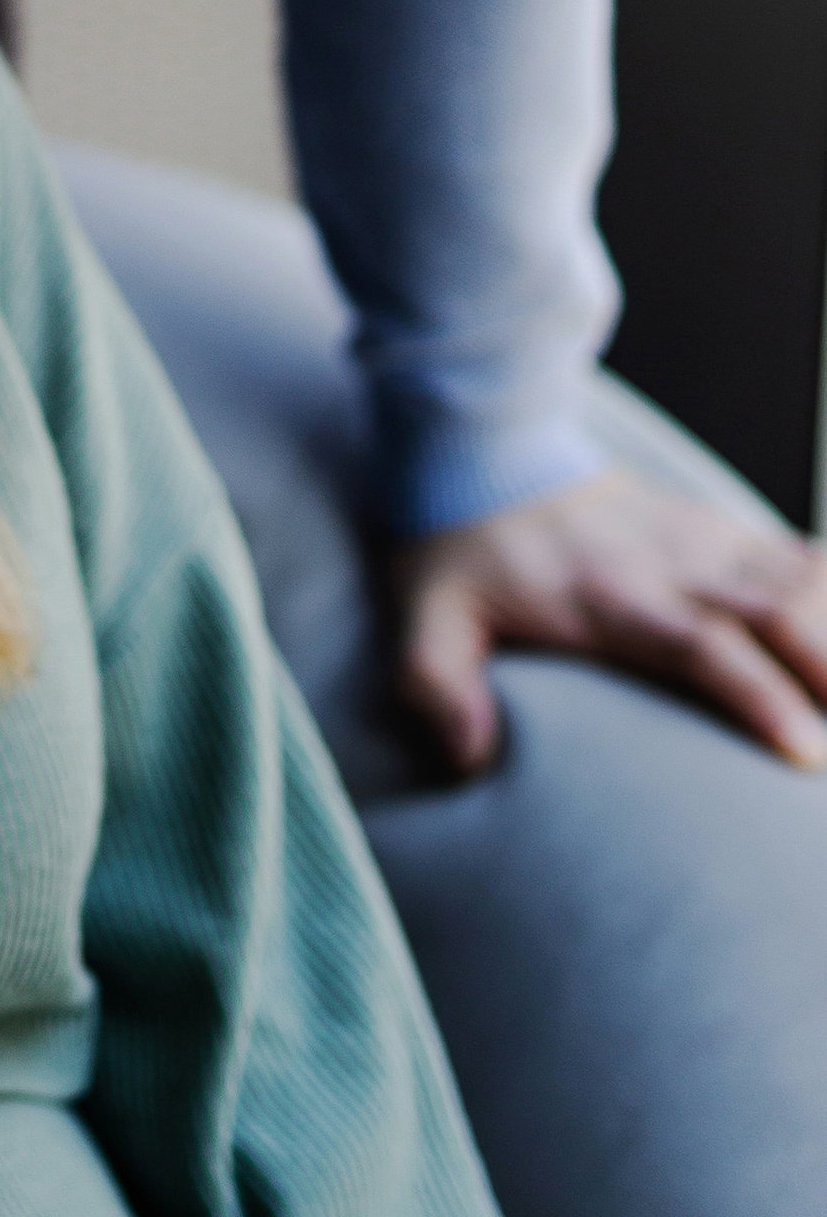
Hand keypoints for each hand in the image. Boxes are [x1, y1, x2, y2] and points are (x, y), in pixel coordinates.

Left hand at [393, 466, 826, 774]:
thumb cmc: (464, 556)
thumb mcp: (428, 617)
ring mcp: (705, 542)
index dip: (759, 695)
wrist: (486, 458)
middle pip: (779, 611)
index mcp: (611, 596)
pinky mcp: (723, 530)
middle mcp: (673, 564)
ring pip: (803, 579)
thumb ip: (436, 685)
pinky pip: (802, 558)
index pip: (701, 645)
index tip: (805, 750)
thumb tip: (470, 758)